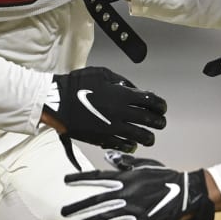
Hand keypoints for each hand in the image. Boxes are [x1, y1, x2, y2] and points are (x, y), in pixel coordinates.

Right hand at [44, 67, 166, 151]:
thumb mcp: (103, 74)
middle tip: (161, 123)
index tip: (162, 108)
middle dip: (159, 122)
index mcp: (123, 95)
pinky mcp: (104, 139)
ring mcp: (114, 128)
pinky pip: (124, 145)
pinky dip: (131, 145)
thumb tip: (134, 90)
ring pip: (141, 136)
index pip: (151, 101)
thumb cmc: (78, 84)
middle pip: (150, 120)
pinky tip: (132, 144)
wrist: (58, 102)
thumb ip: (122, 82)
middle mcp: (122, 112)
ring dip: (149, 137)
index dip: (160, 105)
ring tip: (150, 137)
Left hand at [63, 151, 214, 219]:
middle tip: (64, 211)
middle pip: (98, 200)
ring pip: (106, 216)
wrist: (185, 192)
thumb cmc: (165, 176)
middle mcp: (127, 193)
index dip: (81, 178)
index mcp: (127, 177)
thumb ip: (125, 162)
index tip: (66, 180)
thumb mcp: (145, 164)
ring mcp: (134, 209)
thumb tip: (109, 157)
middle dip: (79, 205)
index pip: (99, 177)